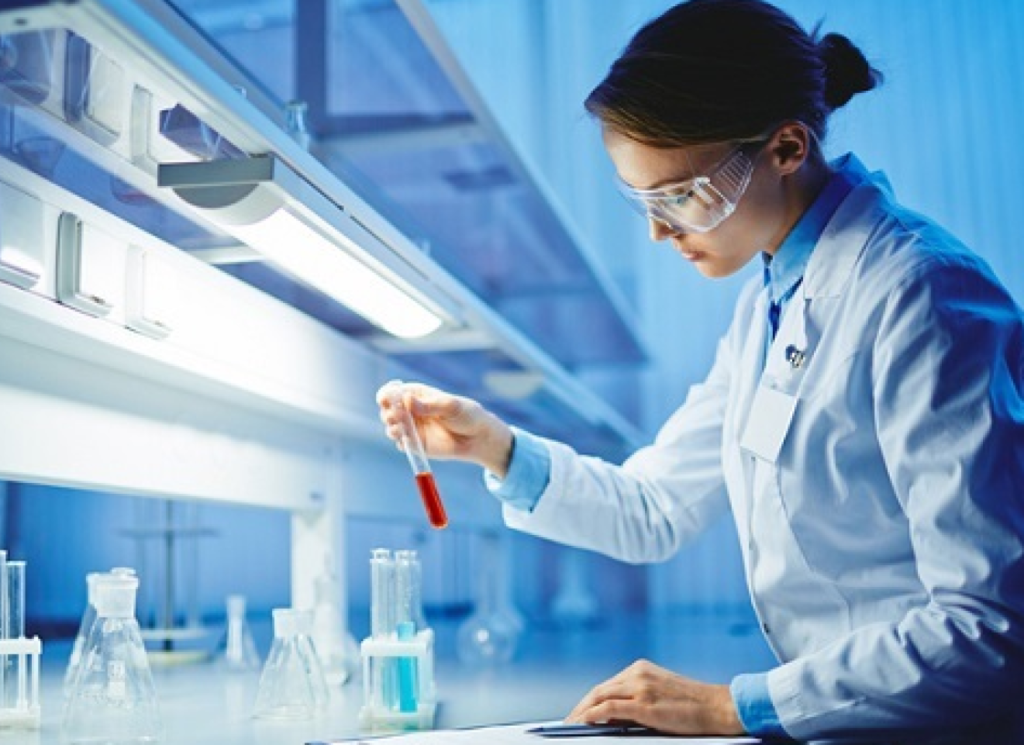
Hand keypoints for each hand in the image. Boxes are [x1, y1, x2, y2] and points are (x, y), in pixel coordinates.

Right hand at [376, 381, 513, 477]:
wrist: (477, 438)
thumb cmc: (466, 415)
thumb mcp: (450, 406)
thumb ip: (429, 405)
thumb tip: (407, 400)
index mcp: (417, 395)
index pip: (393, 392)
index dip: (386, 395)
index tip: (386, 399)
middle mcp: (410, 411)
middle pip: (387, 410)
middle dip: (388, 413)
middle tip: (398, 416)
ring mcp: (412, 428)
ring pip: (391, 427)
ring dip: (391, 428)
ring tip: (400, 428)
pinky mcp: (416, 444)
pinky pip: (401, 444)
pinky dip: (401, 442)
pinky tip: (408, 441)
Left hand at [565, 660, 743, 735]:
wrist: (718, 706)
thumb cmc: (694, 705)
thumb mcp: (661, 695)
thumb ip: (637, 699)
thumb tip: (612, 716)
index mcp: (641, 669)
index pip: (608, 685)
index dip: (590, 700)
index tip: (580, 712)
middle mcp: (637, 673)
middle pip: (599, 690)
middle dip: (582, 707)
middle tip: (570, 721)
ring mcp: (640, 686)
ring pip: (600, 697)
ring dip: (583, 712)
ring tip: (573, 725)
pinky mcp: (644, 703)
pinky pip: (609, 708)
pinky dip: (593, 715)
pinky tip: (585, 723)